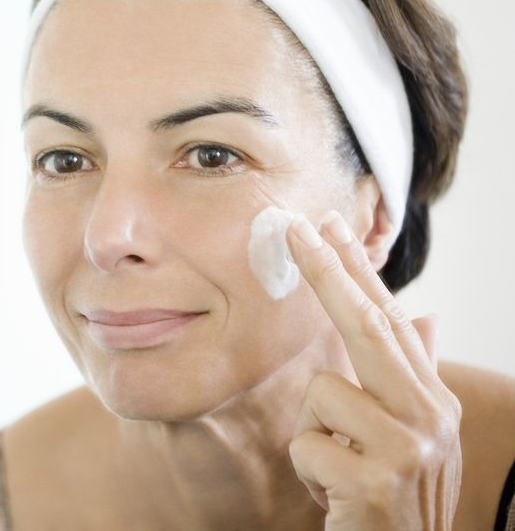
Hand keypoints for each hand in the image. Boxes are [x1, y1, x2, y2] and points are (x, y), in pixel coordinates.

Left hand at [285, 211, 461, 530]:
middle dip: (327, 271)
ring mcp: (409, 446)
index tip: (330, 225)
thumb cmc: (395, 499)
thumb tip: (427, 318)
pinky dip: (310, 471)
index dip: (359, 270)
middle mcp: (430, 415)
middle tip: (294, 226)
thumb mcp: (412, 439)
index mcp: (432, 401)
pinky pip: (308, 445)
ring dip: (316, 435)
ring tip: (339, 471)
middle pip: (369, 325)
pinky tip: (336, 495)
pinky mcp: (379, 477)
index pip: (391, 320)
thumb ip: (411, 379)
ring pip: (324, 393)